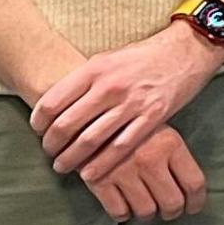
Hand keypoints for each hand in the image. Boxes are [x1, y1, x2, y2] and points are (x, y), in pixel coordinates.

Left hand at [30, 23, 223, 176]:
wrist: (185, 51)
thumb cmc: (143, 56)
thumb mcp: (107, 58)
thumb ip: (84, 79)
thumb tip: (59, 102)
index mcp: (94, 70)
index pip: (53, 101)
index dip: (39, 121)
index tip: (38, 131)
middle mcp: (110, 87)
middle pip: (68, 124)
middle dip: (52, 144)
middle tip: (48, 153)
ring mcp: (132, 103)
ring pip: (91, 139)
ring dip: (72, 157)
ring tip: (62, 166)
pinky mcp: (153, 117)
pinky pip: (122, 146)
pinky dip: (102, 163)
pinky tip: (90, 173)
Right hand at [85, 126, 207, 221]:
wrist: (85, 117)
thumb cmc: (128, 124)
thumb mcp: (158, 129)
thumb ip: (174, 156)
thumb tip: (190, 190)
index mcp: (170, 144)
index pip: (194, 183)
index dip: (195, 202)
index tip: (192, 207)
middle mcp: (150, 159)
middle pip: (172, 203)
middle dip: (172, 212)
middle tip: (167, 211)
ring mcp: (124, 171)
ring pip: (146, 211)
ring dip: (147, 214)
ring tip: (145, 208)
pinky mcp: (98, 181)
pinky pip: (118, 212)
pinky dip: (123, 214)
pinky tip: (123, 206)